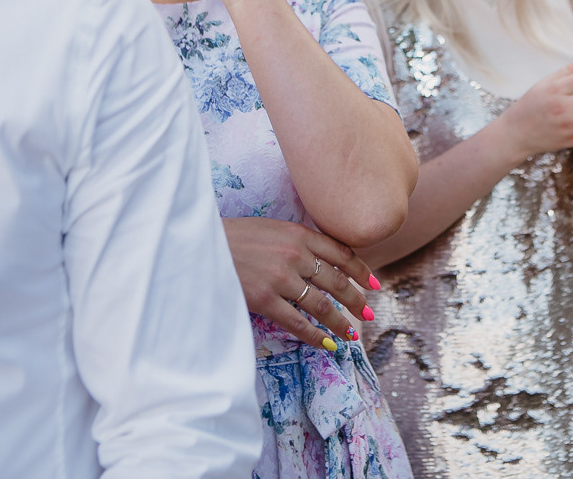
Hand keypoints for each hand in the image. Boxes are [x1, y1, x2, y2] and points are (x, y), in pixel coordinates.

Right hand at [222, 216, 378, 346]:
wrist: (200, 244)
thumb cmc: (234, 237)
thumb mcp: (271, 229)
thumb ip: (297, 242)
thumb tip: (323, 262)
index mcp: (298, 234)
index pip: (341, 253)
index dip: (361, 271)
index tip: (373, 284)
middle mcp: (295, 254)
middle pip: (336, 281)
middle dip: (356, 300)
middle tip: (367, 313)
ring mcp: (280, 278)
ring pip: (321, 305)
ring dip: (340, 322)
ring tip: (351, 335)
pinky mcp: (264, 299)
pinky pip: (297, 323)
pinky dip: (316, 336)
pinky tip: (327, 344)